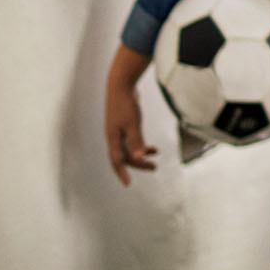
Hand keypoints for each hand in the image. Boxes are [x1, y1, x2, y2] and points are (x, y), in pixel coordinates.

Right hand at [105, 45, 157, 185]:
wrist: (120, 85)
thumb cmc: (125, 104)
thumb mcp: (133, 123)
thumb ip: (136, 141)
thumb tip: (140, 157)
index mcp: (113, 138)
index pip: (117, 160)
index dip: (122, 173)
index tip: (128, 184)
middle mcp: (114, 136)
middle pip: (125, 156)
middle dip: (138, 164)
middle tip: (154, 168)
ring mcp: (118, 130)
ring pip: (129, 149)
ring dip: (142, 154)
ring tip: (156, 157)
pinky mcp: (124, 124)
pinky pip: (132, 141)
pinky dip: (141, 145)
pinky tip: (151, 147)